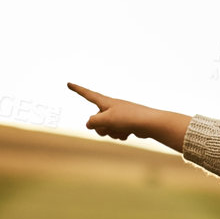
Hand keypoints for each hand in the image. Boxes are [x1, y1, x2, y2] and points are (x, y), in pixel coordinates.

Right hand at [67, 82, 190, 150]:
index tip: (69, 83)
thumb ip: (93, 122)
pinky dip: (120, 135)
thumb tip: (90, 125)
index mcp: (106, 102)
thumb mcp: (105, 119)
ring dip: (111, 132)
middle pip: (96, 120)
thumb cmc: (128, 118)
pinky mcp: (127, 124)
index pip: (88, 94)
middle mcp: (112, 107)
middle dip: (100, 127)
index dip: (77, 89)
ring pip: (106, 129)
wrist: (151, 124)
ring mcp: (119, 116)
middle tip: (111, 126)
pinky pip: (116, 133)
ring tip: (123, 129)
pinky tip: (129, 133)